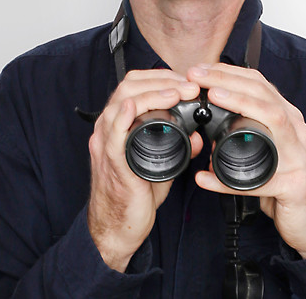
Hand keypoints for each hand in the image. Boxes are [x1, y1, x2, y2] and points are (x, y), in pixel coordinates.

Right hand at [87, 69, 202, 270]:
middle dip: (163, 80)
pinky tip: (135, 107)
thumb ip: (178, 147)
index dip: (163, 77)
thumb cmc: (135, 195)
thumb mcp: (161, 165)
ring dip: (153, 93)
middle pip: (129, 87)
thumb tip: (197, 134)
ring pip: (122, 104)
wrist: (120, 227)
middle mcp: (109, 130)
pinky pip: (112, 135)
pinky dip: (123, 117)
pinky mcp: (112, 163)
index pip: (136, 86)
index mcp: (120, 126)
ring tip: (179, 92)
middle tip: (190, 85)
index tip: (188, 80)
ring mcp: (107, 145)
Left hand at [186, 63, 305, 257]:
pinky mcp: (294, 185)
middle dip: (230, 80)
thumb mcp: (270, 156)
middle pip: (266, 96)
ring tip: (214, 96)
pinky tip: (207, 178)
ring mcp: (298, 157)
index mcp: (288, 123)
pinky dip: (229, 179)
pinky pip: (260, 181)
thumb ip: (249, 141)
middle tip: (198, 75)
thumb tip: (207, 140)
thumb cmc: (288, 188)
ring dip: (242, 103)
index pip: (262, 87)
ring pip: (273, 121)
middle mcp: (296, 133)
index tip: (201, 69)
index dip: (231, 73)